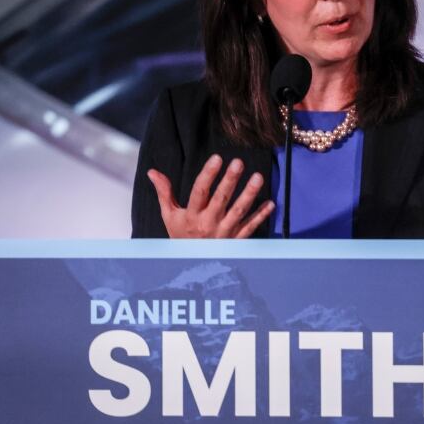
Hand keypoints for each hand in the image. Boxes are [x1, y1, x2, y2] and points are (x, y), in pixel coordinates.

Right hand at [147, 154, 274, 238]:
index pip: (199, 192)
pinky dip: (261, 216)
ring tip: (258, 177)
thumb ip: (164, 192)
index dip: (208, 175)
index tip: (217, 158)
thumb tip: (152, 171)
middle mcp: (208, 223)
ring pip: (238, 212)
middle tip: (239, 162)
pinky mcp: (236, 240)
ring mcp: (224, 233)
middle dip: (230, 180)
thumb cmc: (181, 236)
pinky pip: (251, 227)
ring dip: (249, 194)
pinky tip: (270, 203)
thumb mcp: (170, 215)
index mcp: (192, 215)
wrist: (192, 265)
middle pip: (220, 199)